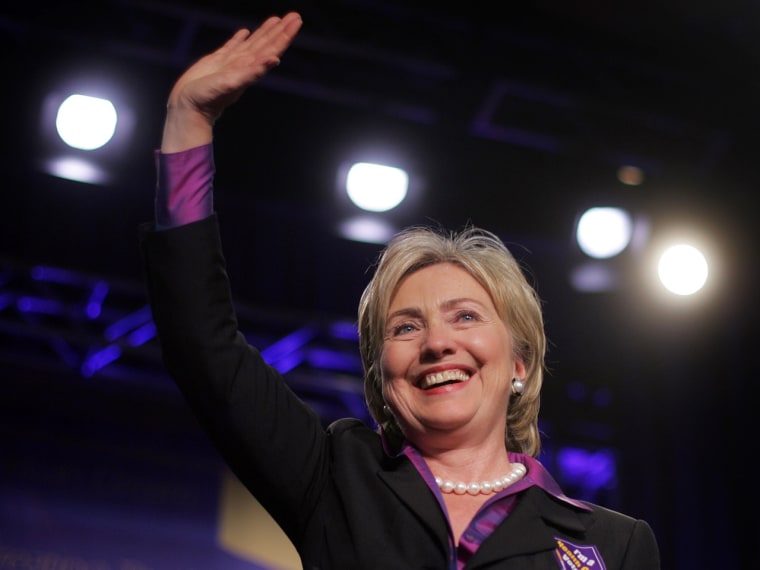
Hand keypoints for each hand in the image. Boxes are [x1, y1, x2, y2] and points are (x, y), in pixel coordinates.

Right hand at [161, 12, 302, 151]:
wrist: (188, 107)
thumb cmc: (209, 99)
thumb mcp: (232, 83)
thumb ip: (253, 72)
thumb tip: (274, 59)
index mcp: (250, 68)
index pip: (272, 48)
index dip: (284, 35)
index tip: (296, 21)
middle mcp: (244, 65)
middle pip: (266, 43)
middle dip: (280, 30)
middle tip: (294, 16)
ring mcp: (230, 63)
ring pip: (252, 43)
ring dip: (265, 32)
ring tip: (276, 20)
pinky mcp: (216, 62)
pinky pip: (232, 47)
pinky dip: (240, 39)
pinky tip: (245, 32)